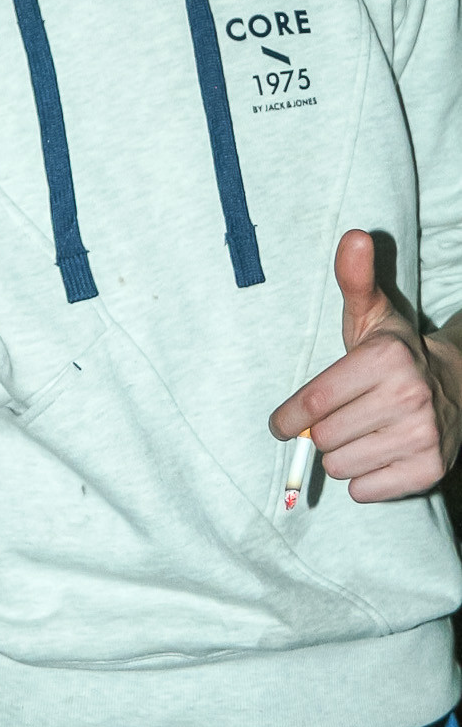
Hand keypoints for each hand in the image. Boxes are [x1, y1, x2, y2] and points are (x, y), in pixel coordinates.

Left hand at [270, 228, 461, 500]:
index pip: (313, 402)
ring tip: (361, 434)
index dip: (288, 417)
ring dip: (341, 456)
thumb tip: (353, 235)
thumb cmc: (395, 353)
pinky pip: (365, 491)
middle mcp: (409, 397)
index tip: (282, 423)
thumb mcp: (371, 314)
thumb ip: (355, 279)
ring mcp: (423, 437)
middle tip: (341, 418)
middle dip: (321, 432)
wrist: (455, 389)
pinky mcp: (430, 470)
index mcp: (386, 359)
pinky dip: (363, 480)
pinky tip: (378, 454)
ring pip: (340, 466)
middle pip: (323, 437)